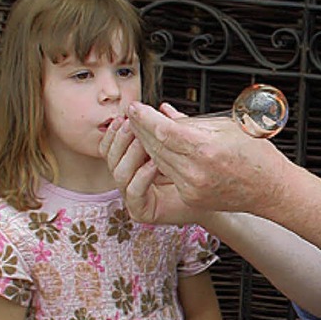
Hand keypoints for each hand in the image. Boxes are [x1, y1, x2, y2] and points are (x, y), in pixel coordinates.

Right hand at [100, 111, 197, 225]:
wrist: (209, 201)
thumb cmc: (194, 175)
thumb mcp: (180, 146)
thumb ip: (170, 128)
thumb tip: (163, 107)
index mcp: (131, 164)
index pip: (110, 146)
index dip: (115, 132)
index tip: (125, 117)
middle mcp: (128, 180)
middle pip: (110, 157)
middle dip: (121, 139)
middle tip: (133, 125)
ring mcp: (132, 197)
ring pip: (119, 173)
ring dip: (132, 154)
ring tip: (145, 142)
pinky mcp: (140, 211)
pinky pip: (134, 191)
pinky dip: (142, 175)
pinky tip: (154, 164)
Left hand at [124, 100, 287, 215]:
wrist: (270, 189)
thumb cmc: (257, 156)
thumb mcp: (228, 126)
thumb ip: (193, 120)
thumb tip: (166, 112)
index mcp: (207, 148)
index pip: (163, 130)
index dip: (145, 117)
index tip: (135, 107)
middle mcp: (196, 171)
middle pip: (156, 145)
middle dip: (141, 128)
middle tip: (132, 114)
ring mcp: (192, 187)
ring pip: (158, 160)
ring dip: (146, 144)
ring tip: (140, 129)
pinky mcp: (191, 197)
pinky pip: (167, 174)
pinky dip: (159, 160)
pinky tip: (155, 149)